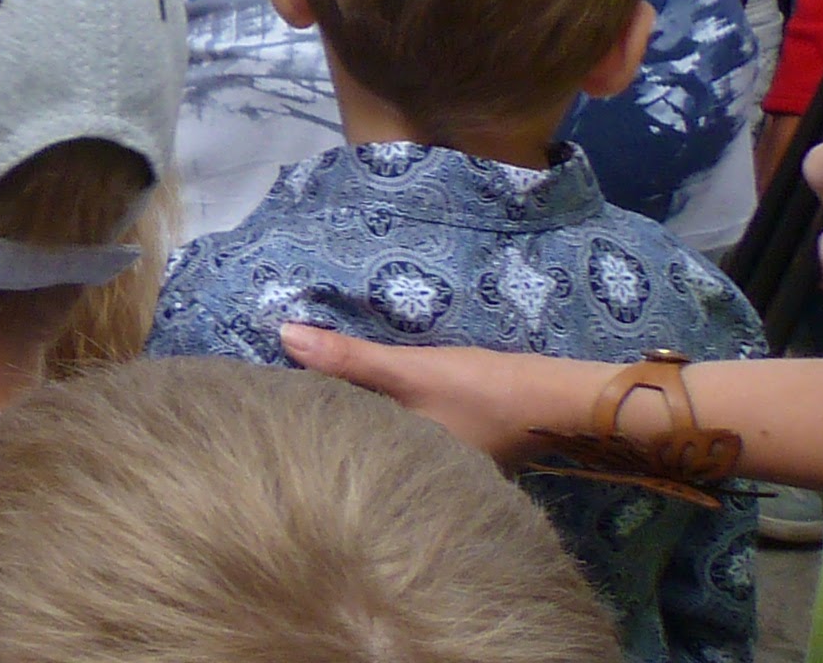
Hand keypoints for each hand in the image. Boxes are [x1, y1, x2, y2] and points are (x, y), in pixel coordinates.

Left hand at [278, 325, 600, 463]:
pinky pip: (398, 442)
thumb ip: (348, 358)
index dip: (300, 430)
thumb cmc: (483, 392)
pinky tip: (362, 408)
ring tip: (305, 401)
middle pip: (352, 452)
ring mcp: (432, 476)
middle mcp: (411, 487)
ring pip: (375, 447)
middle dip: (321, 431)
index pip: (331, 452)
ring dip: (352, 425)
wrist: (559, 402)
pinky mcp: (447, 461)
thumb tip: (283, 334)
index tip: (263, 408)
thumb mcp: (411, 371)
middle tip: (274, 405)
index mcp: (395, 477)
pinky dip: (381, 424)